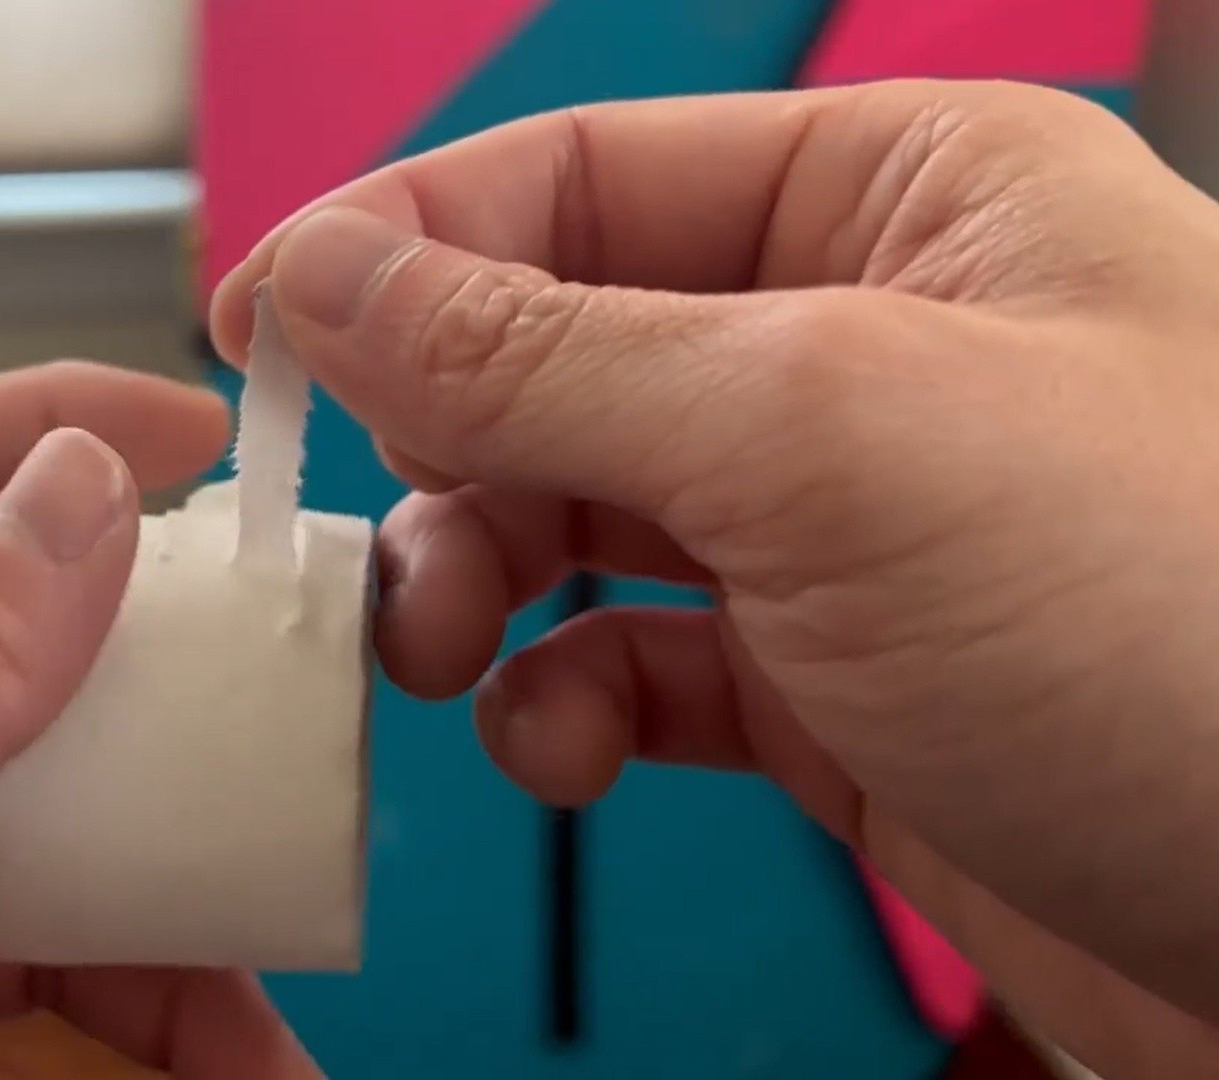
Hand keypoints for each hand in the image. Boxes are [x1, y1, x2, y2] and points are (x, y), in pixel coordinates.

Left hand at [0, 363, 318, 1078]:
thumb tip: (70, 508)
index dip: (33, 434)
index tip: (194, 445)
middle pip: (3, 696)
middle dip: (153, 724)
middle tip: (280, 756)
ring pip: (43, 884)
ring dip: (172, 938)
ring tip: (262, 1018)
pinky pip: (33, 1034)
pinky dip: (140, 1050)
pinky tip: (207, 1066)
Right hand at [213, 80, 1218, 1075]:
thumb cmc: (1205, 638)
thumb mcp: (829, 435)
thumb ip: (546, 350)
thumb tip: (336, 279)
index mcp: (903, 200)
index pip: (576, 176)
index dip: (402, 245)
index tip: (263, 330)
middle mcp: (866, 347)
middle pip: (554, 351)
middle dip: (442, 447)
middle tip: (374, 538)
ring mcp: (845, 523)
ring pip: (574, 513)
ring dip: (483, 582)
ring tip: (452, 651)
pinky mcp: (831, 682)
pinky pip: (630, 656)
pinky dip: (563, 698)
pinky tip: (561, 738)